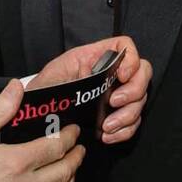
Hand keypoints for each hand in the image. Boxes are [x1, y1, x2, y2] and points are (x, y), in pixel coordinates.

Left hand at [28, 35, 150, 144]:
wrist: (39, 112)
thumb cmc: (45, 89)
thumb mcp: (51, 77)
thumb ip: (69, 73)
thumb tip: (88, 71)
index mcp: (95, 56)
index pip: (124, 46)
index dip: (131, 59)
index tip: (122, 76)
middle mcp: (111, 73)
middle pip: (142, 73)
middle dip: (133, 91)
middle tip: (114, 103)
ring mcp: (117, 93)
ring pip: (140, 100)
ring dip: (127, 116)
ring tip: (107, 126)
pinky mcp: (117, 113)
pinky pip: (133, 121)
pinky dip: (124, 131)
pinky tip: (108, 135)